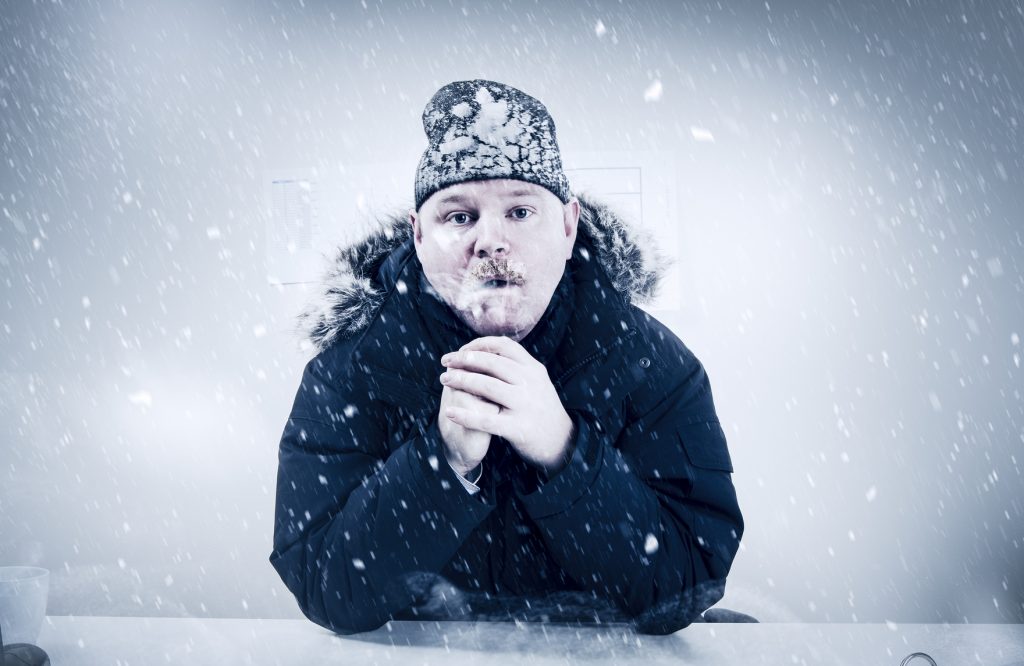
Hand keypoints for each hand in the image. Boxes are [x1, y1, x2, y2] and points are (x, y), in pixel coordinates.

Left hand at [440, 336, 574, 475]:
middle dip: (464, 360)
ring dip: (461, 381)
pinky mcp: (518, 428)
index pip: (504, 346)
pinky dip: (465, 415)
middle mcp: (530, 383)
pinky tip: (449, 412)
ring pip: (487, 387)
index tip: (461, 350)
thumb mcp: (536, 380)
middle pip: (492, 363)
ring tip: (444, 379)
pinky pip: (486, 419)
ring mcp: (525, 405)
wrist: (562, 441)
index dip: (479, 344)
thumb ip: (516, 365)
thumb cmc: (541, 408)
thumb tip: (486, 347)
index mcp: (534, 368)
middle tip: (446, 362)